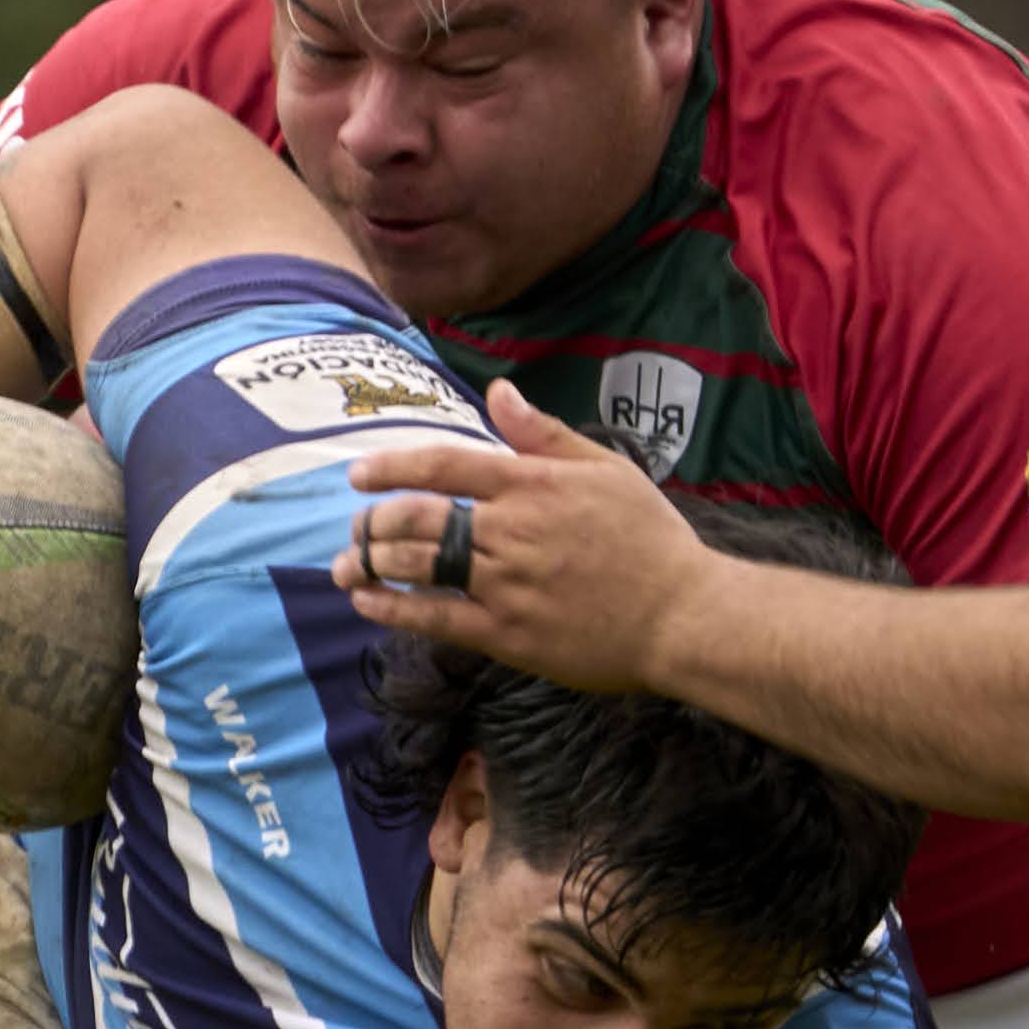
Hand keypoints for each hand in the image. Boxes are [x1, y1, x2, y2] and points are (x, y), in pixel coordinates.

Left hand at [329, 382, 712, 692]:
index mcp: (532, 484)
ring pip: (418, 566)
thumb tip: (499, 393)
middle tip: (354, 528)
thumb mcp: (606, 469)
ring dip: (371, 563)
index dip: (392, 467)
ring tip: (345, 565)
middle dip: (373, 521)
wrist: (682, 615)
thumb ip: (544, 433)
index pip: (444, 465)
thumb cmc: (651, 540)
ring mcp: (506, 584)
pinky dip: (393, 608)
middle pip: (418, 517)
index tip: (359, 476)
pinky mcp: (508, 635)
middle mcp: (511, 530)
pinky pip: (435, 618)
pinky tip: (366, 602)